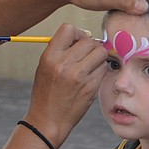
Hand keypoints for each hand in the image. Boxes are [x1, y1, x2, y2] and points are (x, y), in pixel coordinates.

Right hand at [24, 24, 106, 146]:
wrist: (48, 120)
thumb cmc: (46, 92)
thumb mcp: (45, 68)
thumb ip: (61, 50)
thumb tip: (85, 35)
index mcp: (50, 57)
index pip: (68, 29)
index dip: (77, 33)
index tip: (77, 43)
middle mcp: (64, 64)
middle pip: (89, 41)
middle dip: (90, 46)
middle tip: (86, 57)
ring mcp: (79, 76)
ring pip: (100, 52)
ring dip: (98, 58)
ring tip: (90, 67)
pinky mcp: (90, 87)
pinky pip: (104, 69)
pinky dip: (100, 71)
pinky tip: (91, 79)